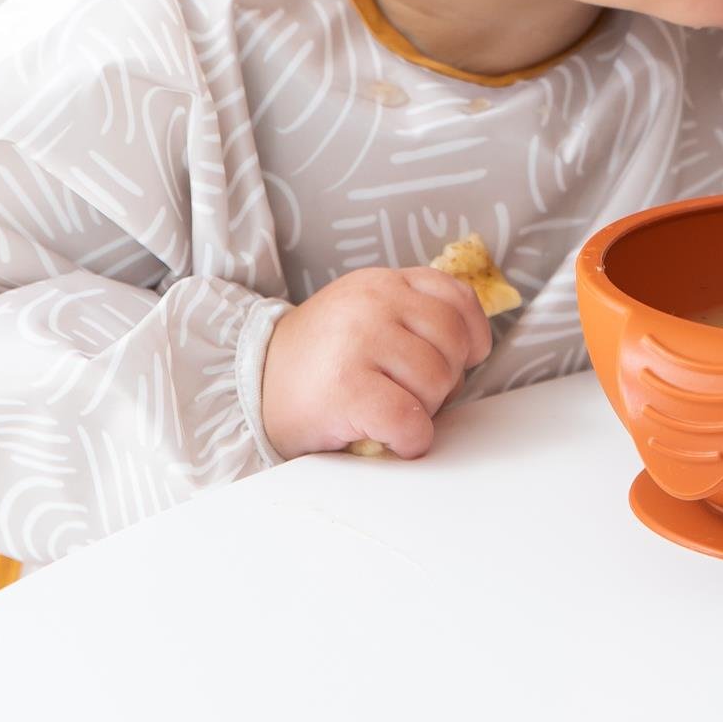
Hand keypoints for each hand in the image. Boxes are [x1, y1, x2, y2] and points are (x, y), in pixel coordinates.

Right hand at [259, 268, 492, 461]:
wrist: (251, 386)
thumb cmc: (320, 359)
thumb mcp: (364, 313)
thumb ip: (411, 315)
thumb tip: (471, 349)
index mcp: (383, 282)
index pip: (456, 297)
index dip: (471, 334)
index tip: (465, 359)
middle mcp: (374, 303)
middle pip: (453, 343)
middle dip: (446, 379)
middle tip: (415, 395)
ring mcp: (360, 341)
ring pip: (437, 382)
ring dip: (425, 410)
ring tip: (393, 411)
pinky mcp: (347, 388)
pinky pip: (410, 421)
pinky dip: (410, 439)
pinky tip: (390, 438)